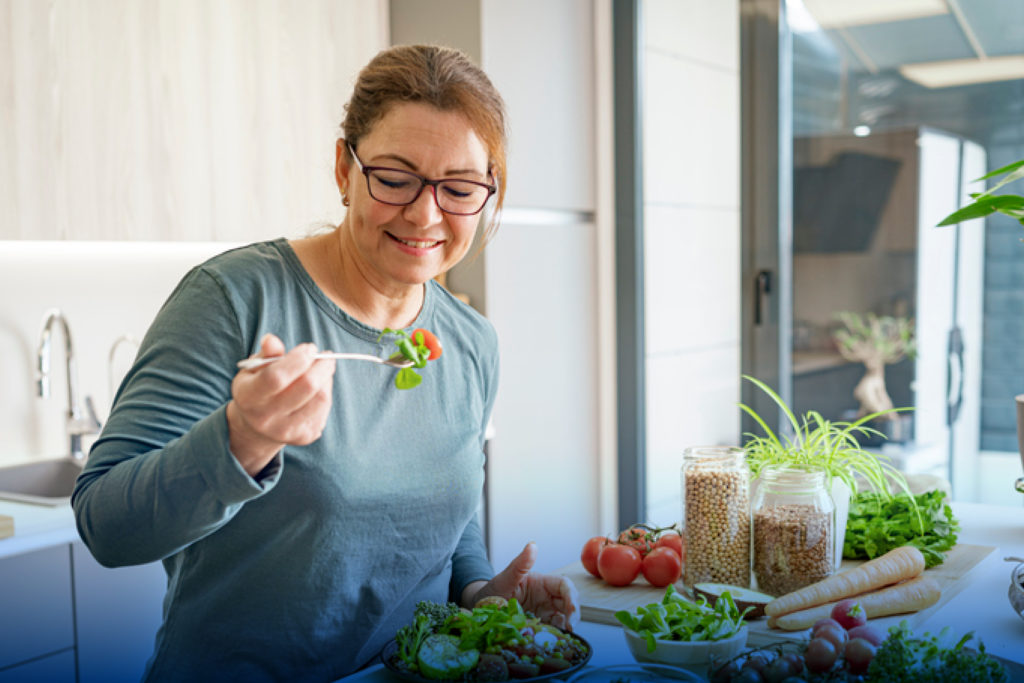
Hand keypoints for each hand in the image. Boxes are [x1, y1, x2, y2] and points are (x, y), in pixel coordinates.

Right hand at [227, 334, 335, 474]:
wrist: (256, 426)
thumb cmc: (258, 387)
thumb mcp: (254, 369)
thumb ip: (266, 354)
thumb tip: (271, 340)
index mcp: (248, 397)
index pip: (277, 377)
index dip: (298, 359)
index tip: (310, 347)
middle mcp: (266, 418)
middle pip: (306, 387)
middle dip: (321, 366)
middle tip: (325, 355)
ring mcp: (286, 431)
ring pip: (320, 397)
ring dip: (326, 377)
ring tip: (322, 368)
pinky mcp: (304, 437)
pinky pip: (324, 408)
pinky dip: (326, 391)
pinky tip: (318, 386)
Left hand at [467, 543, 579, 631]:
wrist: (478, 611)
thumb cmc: (491, 591)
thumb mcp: (504, 578)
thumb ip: (519, 564)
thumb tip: (532, 545)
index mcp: (541, 583)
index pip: (564, 586)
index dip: (572, 597)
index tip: (571, 611)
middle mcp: (545, 598)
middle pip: (568, 603)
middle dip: (573, 615)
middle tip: (570, 629)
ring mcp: (542, 613)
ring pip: (563, 619)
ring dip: (564, 628)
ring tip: (558, 637)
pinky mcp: (538, 627)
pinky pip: (551, 632)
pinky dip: (553, 637)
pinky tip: (548, 641)